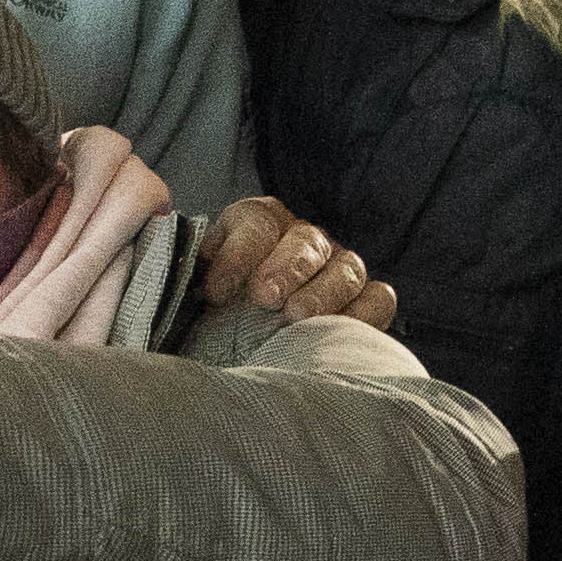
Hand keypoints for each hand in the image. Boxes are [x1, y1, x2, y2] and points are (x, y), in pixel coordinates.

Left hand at [194, 194, 392, 329]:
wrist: (241, 337)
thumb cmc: (218, 307)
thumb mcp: (196, 285)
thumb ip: (190, 273)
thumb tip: (183, 273)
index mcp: (258, 222)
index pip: (255, 225)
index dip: (238, 254)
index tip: (218, 291)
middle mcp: (303, 238)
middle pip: (305, 242)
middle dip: (285, 267)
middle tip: (265, 296)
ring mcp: (339, 268)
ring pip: (346, 269)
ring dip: (322, 293)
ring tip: (296, 318)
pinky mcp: (365, 299)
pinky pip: (378, 299)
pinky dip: (364, 313)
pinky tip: (337, 332)